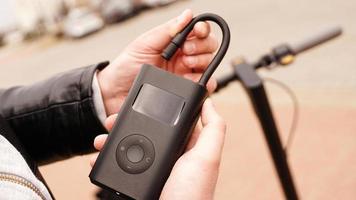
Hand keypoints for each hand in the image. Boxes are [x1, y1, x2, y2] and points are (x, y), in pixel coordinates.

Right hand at [90, 98, 225, 199]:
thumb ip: (213, 130)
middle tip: (111, 120)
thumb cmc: (191, 197)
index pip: (172, 121)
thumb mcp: (206, 160)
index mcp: (188, 149)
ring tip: (101, 137)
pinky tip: (100, 156)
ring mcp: (153, 170)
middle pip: (146, 131)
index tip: (141, 102)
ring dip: (113, 139)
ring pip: (130, 147)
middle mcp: (170, 158)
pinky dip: (107, 160)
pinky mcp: (138, 182)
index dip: (158, 109)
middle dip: (127, 124)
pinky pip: (120, 166)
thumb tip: (210, 103)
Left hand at [97, 9, 218, 114]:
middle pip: (208, 47)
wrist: (116, 92)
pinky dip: (205, 82)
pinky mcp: (185, 91)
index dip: (202, 29)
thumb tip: (188, 14)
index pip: (198, 32)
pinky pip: (204, 87)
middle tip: (186, 51)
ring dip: (201, 61)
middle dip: (202, 46)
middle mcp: (183, 57)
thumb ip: (168, 30)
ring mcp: (185, 74)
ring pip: (209, 65)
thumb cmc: (126, 66)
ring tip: (185, 63)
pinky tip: (194, 79)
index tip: (197, 30)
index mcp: (174, 43)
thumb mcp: (145, 43)